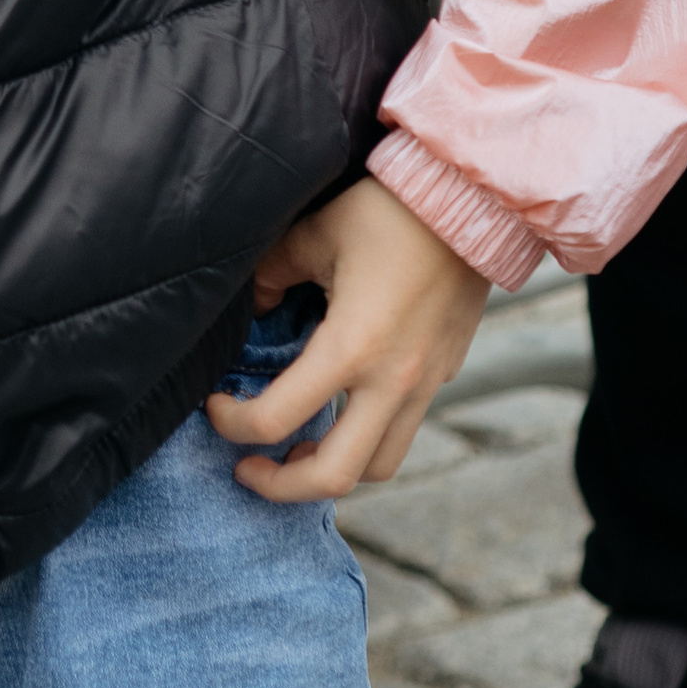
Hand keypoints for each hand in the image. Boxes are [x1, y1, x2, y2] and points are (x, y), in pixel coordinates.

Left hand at [206, 176, 489, 503]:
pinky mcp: (444, 373)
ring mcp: (425, 383)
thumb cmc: (388, 211)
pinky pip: (403, 429)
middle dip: (281, 486)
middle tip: (247, 469)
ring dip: (333, 470)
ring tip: (296, 452)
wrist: (471, 201)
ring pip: (379, 465)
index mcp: (351, 348)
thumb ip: (273, 274)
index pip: (278, 418)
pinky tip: (341, 408)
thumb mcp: (315, 233)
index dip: (234, 424)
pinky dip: (366, 437)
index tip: (215, 406)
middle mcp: (392, 381)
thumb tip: (254, 306)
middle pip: (336, 476)